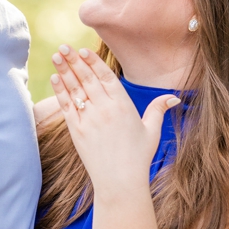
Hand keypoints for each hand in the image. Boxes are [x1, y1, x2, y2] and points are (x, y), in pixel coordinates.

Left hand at [50, 46, 179, 193]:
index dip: (94, 62)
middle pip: (88, 79)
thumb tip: (174, 97)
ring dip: (64, 71)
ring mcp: (89, 119)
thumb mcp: (152, 131)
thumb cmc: (138, 157)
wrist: (120, 181)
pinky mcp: (77, 131)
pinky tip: (55, 78)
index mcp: (123, 106)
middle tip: (64, 47)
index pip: (106, 77)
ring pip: (75, 89)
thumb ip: (158, 110)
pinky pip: (67, 106)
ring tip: (57, 55)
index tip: (83, 50)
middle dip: (75, 61)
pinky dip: (60, 91)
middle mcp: (105, 109)